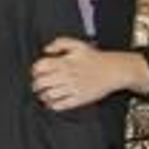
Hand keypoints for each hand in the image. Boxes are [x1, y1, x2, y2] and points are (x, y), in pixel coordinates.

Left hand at [31, 37, 148, 110]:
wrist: (113, 70)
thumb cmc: (94, 57)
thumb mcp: (77, 44)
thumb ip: (59, 43)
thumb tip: (45, 49)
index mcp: (65, 62)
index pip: (41, 67)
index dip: (35, 70)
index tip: (35, 72)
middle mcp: (67, 76)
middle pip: (42, 82)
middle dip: (35, 84)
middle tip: (36, 85)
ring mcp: (73, 88)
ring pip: (49, 95)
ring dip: (42, 95)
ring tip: (42, 94)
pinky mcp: (79, 99)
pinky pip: (61, 105)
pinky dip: (53, 105)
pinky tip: (51, 102)